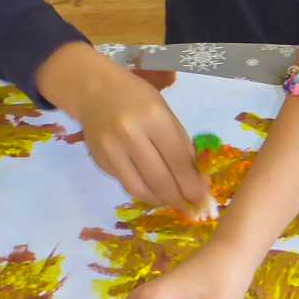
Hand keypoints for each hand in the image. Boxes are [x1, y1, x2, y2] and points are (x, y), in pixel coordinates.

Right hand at [39, 43, 205, 215]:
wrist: (94, 91)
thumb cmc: (137, 98)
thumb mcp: (165, 112)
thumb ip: (180, 144)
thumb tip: (196, 178)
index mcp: (153, 118)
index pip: (177, 160)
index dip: (192, 184)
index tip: (203, 198)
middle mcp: (130, 136)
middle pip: (159, 179)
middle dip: (179, 198)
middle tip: (191, 207)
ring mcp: (111, 151)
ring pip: (139, 189)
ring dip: (160, 201)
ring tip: (173, 201)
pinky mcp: (100, 162)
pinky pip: (126, 184)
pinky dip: (143, 191)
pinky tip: (154, 191)